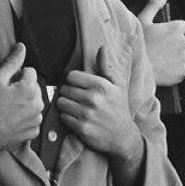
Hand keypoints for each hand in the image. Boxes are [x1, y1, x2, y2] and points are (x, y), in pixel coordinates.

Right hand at [0, 43, 42, 160]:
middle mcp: (38, 104)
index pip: (30, 71)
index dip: (17, 75)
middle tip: (6, 96)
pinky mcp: (34, 131)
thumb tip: (21, 47)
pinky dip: (25, 116)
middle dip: (23, 88)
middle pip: (34, 87)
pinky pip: (33, 118)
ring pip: (34, 102)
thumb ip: (12, 62)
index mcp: (30, 89)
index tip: (7, 84)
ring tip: (8, 108)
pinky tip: (12, 118)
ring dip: (25, 102)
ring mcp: (37, 119)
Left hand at [57, 46, 141, 161]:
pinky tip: (76, 118)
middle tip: (76, 99)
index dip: (72, 81)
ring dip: (65, 105)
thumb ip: (107, 66)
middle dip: (68, 94)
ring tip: (75, 108)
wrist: (123, 137)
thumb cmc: (119, 108)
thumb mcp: (118, 85)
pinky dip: (67, 117)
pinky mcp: (82, 128)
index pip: (71, 76)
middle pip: (64, 89)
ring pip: (61, 103)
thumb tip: (102, 48)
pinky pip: (63, 117)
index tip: (78, 87)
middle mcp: (93, 99)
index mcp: (101, 85)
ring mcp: (87, 114)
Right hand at [136, 0, 184, 85]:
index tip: (162, 36)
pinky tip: (162, 68)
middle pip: (183, 41)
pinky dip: (175, 69)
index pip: (184, 27)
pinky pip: (182, 68)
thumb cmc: (137, 43)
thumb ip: (155, 4)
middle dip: (174, 43)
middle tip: (158, 48)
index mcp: (177, 28)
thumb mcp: (142, 20)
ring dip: (175, 56)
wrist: (133, 69)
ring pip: (183, 55)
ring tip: (159, 58)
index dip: (172, 30)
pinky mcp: (184, 72)